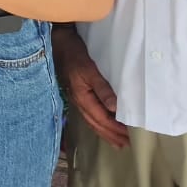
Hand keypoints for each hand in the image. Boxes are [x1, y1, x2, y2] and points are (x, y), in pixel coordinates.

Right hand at [54, 27, 127, 147]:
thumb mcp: (90, 69)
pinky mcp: (75, 93)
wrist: (58, 42)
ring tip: (115, 140)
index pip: (101, 119)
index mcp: (82, 97)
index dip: (114, 129)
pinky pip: (88, 114)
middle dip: (110, 135)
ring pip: (91, 120)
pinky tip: (101, 123)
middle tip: (124, 145)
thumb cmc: (74, 54)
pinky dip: (97, 122)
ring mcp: (75, 98)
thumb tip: (115, 108)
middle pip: (95, 123)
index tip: (128, 138)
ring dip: (104, 131)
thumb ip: (102, 89)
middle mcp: (78, 101)